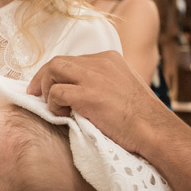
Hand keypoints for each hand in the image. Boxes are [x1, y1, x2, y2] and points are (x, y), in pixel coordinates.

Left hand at [28, 50, 173, 155]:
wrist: (155, 130)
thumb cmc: (141, 117)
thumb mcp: (123, 87)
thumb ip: (103, 82)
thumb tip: (79, 90)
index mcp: (109, 59)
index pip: (72, 60)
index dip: (56, 74)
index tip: (49, 88)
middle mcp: (100, 62)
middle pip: (58, 61)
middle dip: (42, 78)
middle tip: (35, 95)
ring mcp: (93, 77)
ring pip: (52, 70)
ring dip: (45, 89)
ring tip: (52, 106)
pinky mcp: (87, 94)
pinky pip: (56, 92)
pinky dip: (53, 104)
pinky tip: (61, 115)